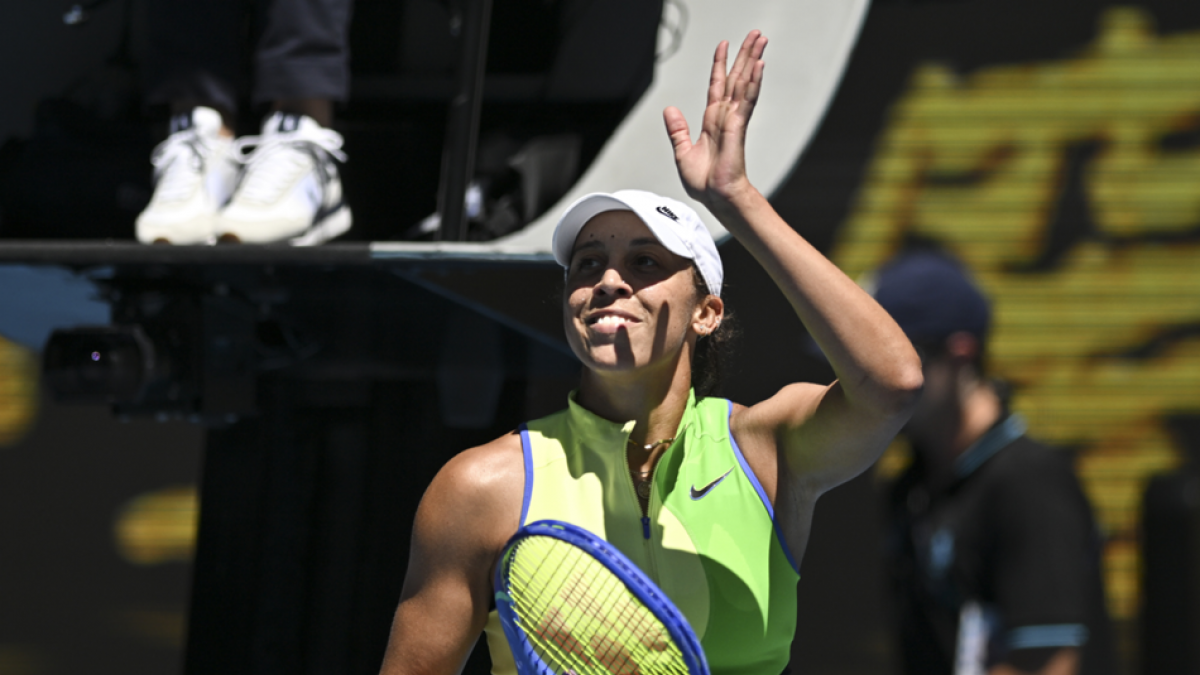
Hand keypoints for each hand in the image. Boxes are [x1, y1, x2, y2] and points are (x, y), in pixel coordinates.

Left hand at [663, 30, 766, 207]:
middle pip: (736, 78)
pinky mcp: (738, 127)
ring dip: (753, 60)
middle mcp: (725, 116)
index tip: (724, 45)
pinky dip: (753, 83)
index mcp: (711, 120)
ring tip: (761, 41)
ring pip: (744, 83)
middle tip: (756, 34)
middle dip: (745, 55)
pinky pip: (747, 100)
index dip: (720, 65)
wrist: (715, 197)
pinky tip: (759, 66)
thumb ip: (677, 130)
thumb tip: (669, 109)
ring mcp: (734, 120)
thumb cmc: (704, 182)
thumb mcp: (682, 152)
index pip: (717, 85)